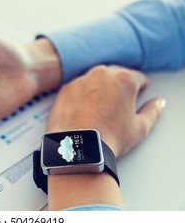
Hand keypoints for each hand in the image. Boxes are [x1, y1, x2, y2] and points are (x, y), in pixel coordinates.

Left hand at [46, 65, 164, 157]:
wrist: (78, 148)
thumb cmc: (110, 138)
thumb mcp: (140, 127)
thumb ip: (153, 111)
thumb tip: (158, 102)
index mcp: (124, 79)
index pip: (138, 78)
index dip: (140, 89)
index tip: (137, 97)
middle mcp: (101, 74)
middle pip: (115, 75)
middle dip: (119, 86)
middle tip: (119, 104)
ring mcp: (81, 80)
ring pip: (95, 79)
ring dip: (99, 88)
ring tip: (100, 108)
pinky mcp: (65, 89)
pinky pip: (77, 87)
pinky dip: (81, 95)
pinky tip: (84, 110)